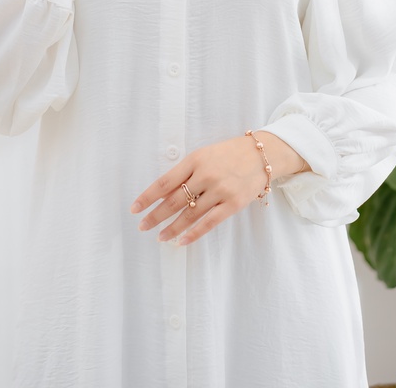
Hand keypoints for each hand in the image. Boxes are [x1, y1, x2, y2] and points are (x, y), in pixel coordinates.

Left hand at [130, 132, 305, 246]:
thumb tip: (162, 194)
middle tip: (142, 227)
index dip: (147, 197)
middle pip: (173, 201)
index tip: (134, 208)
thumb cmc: (228, 154)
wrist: (261, 154)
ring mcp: (220, 190)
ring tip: (159, 237)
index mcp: (194, 159)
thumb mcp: (204, 155)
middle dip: (155, 216)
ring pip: (189, 214)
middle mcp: (205, 175)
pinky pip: (209, 223)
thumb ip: (185, 172)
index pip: (164, 182)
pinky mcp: (233, 204)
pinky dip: (193, 234)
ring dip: (172, 228)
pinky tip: (181, 241)